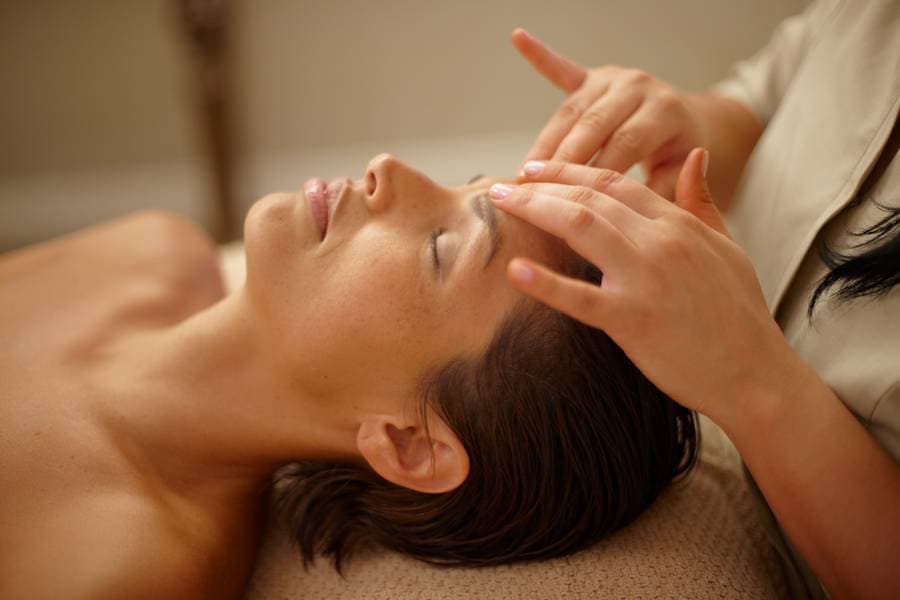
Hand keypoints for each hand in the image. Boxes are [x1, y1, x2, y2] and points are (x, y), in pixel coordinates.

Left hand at [489, 149, 791, 419]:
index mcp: (679, 223)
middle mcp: (661, 241)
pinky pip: (581, 298)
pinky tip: (513, 271)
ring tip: (501, 203)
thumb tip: (695, 156)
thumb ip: (702, 202)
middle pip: (590, 196)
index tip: (537, 168)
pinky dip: (545, 284)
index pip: (615, 182)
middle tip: (505, 183)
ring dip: (535, 210)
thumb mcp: (727, 247)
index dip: (571, 171)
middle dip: (542, 184)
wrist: (756, 374)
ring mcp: (646, 279)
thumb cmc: (739, 314)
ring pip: (582, 226)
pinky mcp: (633, 320)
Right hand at [512, 28, 708, 199]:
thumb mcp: (681, 176)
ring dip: (543, 143)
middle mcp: (637, 87)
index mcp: (664, 111)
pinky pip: (563, 68)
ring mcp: (613, 78)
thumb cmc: (679, 157)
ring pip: (571, 112)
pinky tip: (519, 39)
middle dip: (560, 162)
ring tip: (522, 174)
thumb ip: (659, 191)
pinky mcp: (593, 76)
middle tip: (533, 192)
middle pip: (592, 127)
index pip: (623, 146)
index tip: (569, 204)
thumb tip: (629, 212)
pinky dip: (540, 55)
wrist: (691, 122)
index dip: (594, 174)